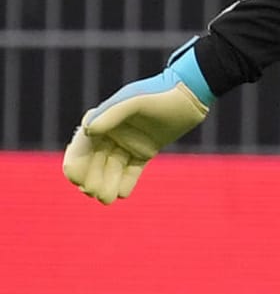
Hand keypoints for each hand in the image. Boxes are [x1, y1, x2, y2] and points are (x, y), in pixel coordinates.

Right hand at [62, 42, 213, 203]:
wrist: (190, 96)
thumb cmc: (160, 94)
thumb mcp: (136, 101)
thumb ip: (112, 113)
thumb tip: (87, 129)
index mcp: (102, 119)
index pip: (82, 145)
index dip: (76, 162)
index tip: (75, 179)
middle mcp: (112, 133)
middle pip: (94, 161)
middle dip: (91, 178)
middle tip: (94, 193)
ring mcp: (128, 143)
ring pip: (112, 168)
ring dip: (107, 184)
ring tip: (107, 200)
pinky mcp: (144, 151)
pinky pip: (131, 170)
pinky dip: (126, 182)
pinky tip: (122, 194)